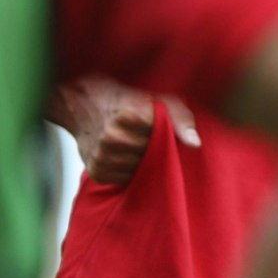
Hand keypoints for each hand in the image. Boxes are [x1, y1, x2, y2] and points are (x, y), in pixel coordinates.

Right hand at [47, 81, 199, 185]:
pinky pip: (125, 179)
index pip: (164, 139)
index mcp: (129, 116)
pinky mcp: (97, 172)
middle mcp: (113, 138)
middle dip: (154, 148)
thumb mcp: (157, 98)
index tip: (158, 125)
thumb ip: (180, 118)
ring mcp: (103, 156)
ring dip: (142, 161)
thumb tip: (195, 144)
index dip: (165, 135)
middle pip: (152, 156)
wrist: (83, 103)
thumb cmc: (125, 98)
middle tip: (145, 135)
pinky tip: (124, 155)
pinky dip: (128, 170)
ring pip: (140, 170)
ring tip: (134, 144)